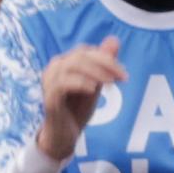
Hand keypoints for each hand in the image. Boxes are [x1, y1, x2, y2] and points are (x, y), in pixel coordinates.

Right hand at [37, 38, 124, 159]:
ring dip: (95, 73)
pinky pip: (61, 84)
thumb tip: (114, 39)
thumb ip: (104, 63)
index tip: (124, 74)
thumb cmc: (79, 106)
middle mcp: (54, 69)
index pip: (85, 51)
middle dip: (105, 65)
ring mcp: (49, 83)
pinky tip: (93, 90)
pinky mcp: (49, 98)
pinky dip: (79, 83)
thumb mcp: (97, 83)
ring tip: (110, 84)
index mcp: (64, 63)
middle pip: (79, 56)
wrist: (66, 133)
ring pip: (70, 67)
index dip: (107, 59)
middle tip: (122, 78)